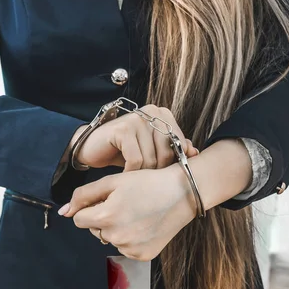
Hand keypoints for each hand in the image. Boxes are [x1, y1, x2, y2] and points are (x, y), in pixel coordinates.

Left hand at [59, 165, 196, 260]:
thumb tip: (63, 212)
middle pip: (94, 230)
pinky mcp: (142, 256)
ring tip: (137, 213)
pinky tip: (145, 224)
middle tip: (125, 204)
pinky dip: (131, 238)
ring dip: (117, 228)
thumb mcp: (113, 181)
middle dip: (103, 218)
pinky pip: (126, 248)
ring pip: (110, 239)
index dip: (90, 207)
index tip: (107, 200)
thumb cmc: (146, 183)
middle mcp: (116, 237)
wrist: (182, 193)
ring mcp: (130, 249)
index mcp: (105, 217)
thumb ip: (83, 195)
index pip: (79, 219)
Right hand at [69, 105, 198, 170]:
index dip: (170, 164)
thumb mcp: (152, 151)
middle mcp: (152, 112)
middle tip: (143, 176)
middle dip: (155, 171)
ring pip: (152, 159)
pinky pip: (136, 160)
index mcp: (163, 115)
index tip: (157, 173)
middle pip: (167, 153)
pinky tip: (124, 173)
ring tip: (133, 175)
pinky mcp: (123, 129)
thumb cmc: (124, 151)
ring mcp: (138, 118)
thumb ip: (174, 150)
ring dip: (142, 174)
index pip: (179, 146)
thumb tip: (195, 153)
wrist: (92, 147)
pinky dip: (130, 171)